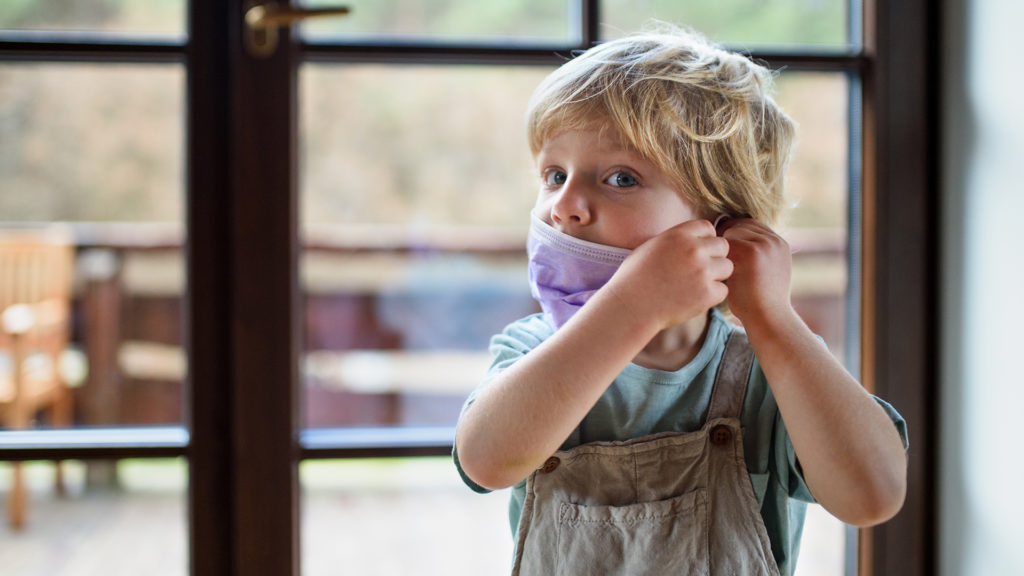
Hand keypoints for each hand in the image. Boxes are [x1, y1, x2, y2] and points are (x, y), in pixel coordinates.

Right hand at [605, 219, 732, 329]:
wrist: (630, 306)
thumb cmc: (634, 278)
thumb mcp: (650, 247)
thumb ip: (675, 240)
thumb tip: (692, 239)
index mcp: (679, 235)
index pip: (708, 228)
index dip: (704, 240)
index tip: (696, 252)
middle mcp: (694, 250)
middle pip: (723, 246)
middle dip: (714, 257)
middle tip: (700, 271)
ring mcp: (702, 272)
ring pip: (727, 267)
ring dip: (716, 276)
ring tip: (698, 285)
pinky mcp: (707, 294)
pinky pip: (723, 290)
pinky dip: (712, 296)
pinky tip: (695, 298)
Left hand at [719, 218, 792, 325]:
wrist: (767, 317)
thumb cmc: (760, 301)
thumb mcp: (765, 273)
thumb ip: (755, 256)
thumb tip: (731, 246)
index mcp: (780, 244)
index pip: (752, 226)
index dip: (734, 232)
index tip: (719, 244)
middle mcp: (774, 241)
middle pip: (741, 225)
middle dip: (725, 235)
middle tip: (711, 249)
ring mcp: (764, 245)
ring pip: (731, 232)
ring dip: (721, 245)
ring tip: (715, 261)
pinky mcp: (752, 251)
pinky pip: (725, 243)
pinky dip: (717, 253)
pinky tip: (714, 267)